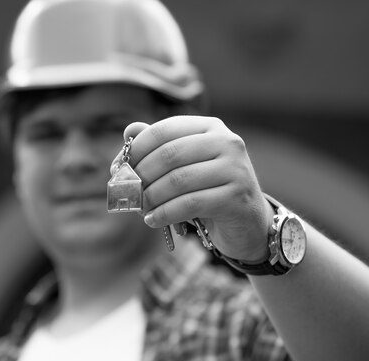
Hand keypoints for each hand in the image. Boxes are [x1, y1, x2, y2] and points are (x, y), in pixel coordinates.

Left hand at [110, 116, 272, 261]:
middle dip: (141, 175)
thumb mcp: (185, 167)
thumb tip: (128, 131)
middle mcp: (227, 142)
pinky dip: (165, 214)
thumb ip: (159, 148)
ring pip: (178, 181)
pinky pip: (190, 204)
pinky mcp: (236, 198)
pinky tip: (152, 220)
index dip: (137, 149)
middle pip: (169, 154)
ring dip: (151, 197)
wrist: (249, 223)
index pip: (164, 130)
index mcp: (210, 128)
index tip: (119, 168)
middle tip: (128, 192)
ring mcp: (235, 169)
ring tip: (140, 208)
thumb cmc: (209, 191)